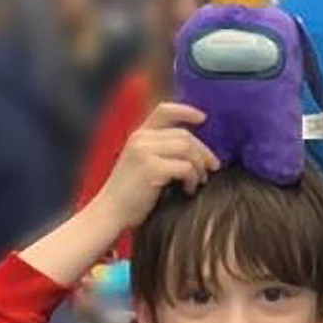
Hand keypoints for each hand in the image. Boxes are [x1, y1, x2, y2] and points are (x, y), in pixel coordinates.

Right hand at [90, 103, 220, 229]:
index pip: (164, 110)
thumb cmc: (130, 194)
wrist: (110, 212)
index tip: (204, 118)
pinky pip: (185, 167)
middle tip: (212, 167)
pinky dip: (193, 179)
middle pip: (184, 135)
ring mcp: (144, 152)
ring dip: (199, 166)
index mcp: (139, 135)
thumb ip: (162, 150)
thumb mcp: (143, 163)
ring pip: (187, 149)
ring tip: (199, 180)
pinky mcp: (151, 168)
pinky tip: (188, 189)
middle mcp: (140, 139)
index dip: (186, 111)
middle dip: (203, 151)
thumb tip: (196, 149)